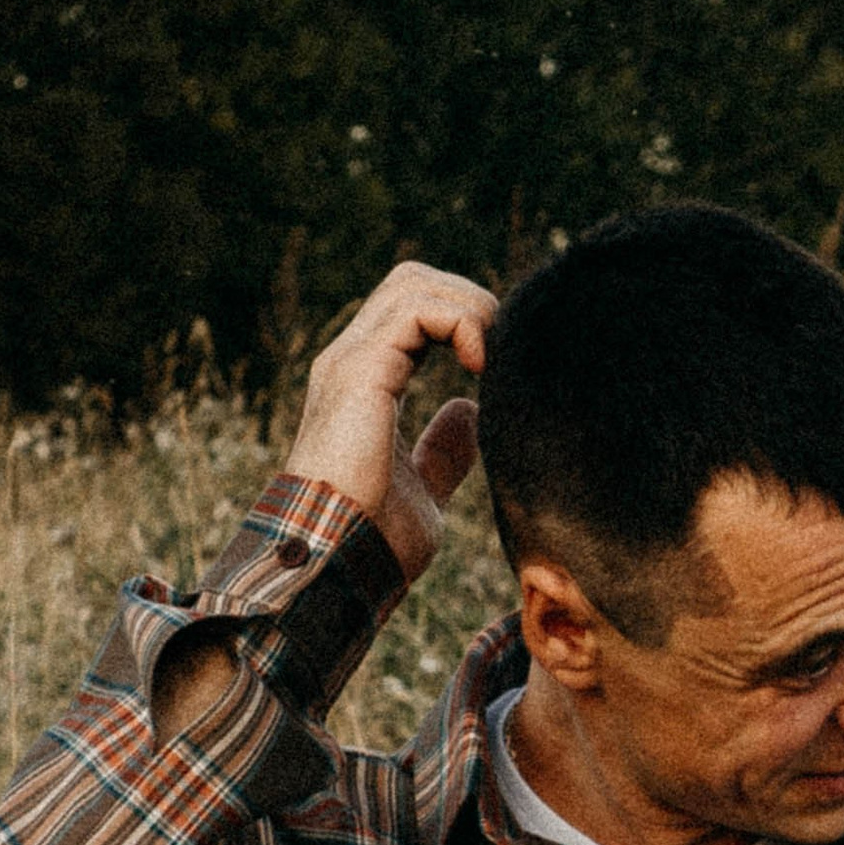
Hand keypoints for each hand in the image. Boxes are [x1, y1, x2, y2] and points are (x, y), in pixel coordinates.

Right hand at [284, 261, 497, 580]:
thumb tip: (469, 414)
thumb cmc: (374, 541)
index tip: (499, 368)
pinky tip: (480, 364)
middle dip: (470, 302)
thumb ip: (444, 450)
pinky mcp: (360, 369)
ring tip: (495, 359)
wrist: (340, 562)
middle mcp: (352, 360)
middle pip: (415, 282)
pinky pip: (417, 310)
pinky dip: (460, 322)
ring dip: (471, 308)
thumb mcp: (424, 489)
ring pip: (415, 284)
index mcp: (365, 381)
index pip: (415, 314)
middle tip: (504, 353)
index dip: (465, 323)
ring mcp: (351, 360)